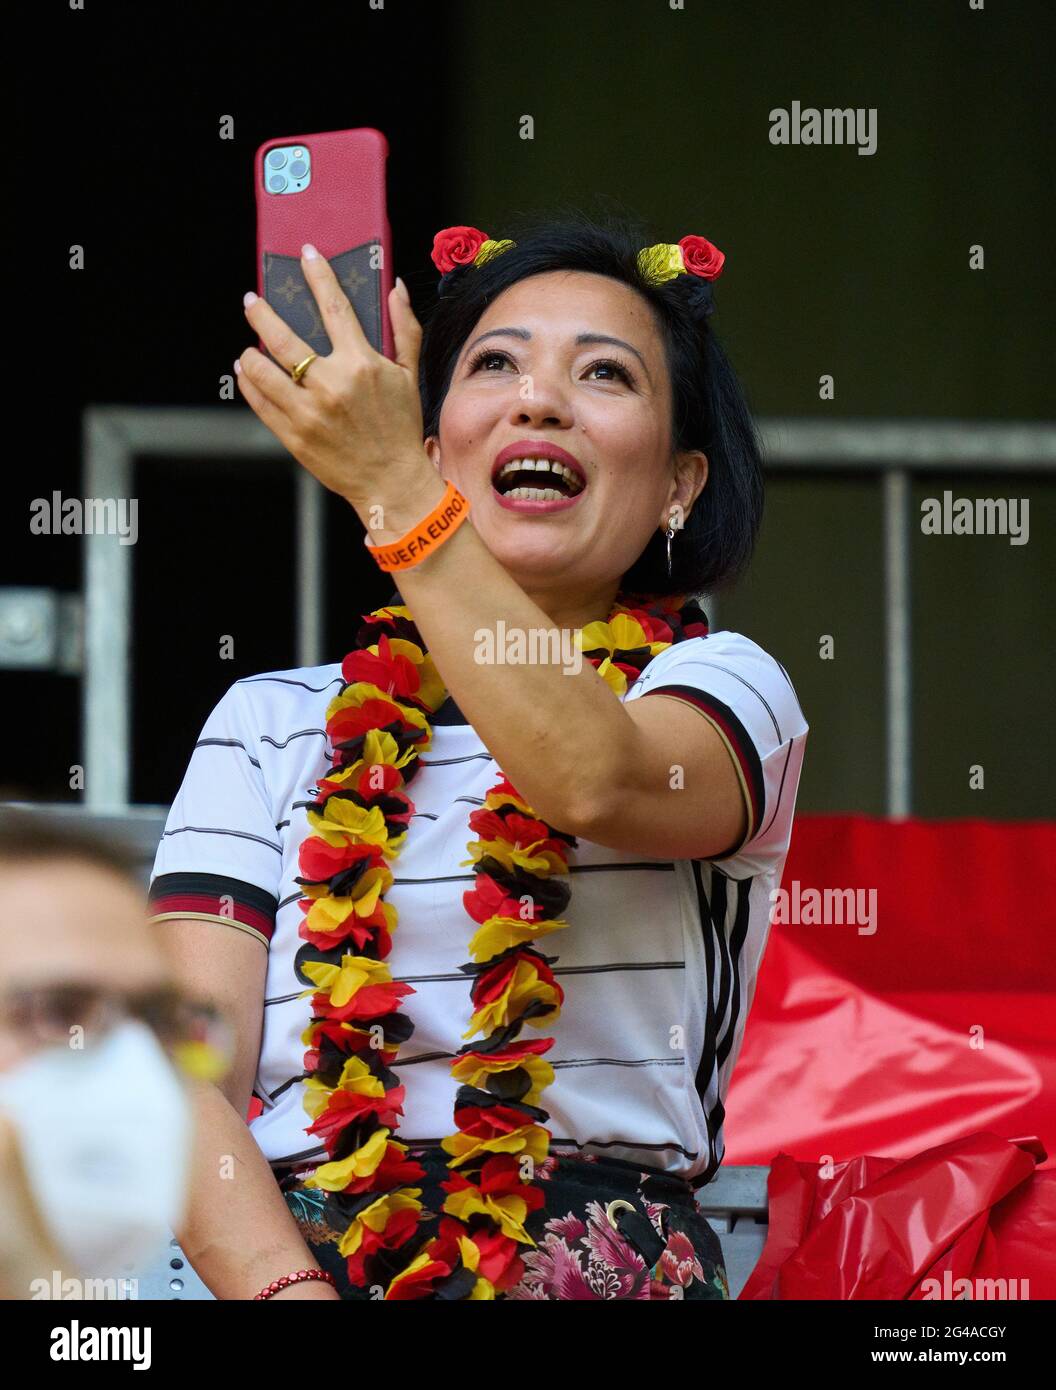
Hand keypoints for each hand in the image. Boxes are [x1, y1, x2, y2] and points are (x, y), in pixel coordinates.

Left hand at [235, 248, 431, 509]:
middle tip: (252, 301)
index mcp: (361, 364)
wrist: (391, 481)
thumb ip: (404, 330)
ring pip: (261, 370)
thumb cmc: (401, 428)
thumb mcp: (408, 376)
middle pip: (283, 337)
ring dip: (249, 353)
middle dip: (261, 313)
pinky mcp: (294, 436)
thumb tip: (396, 288)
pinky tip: (248, 374)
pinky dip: (249, 384)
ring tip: (248, 348)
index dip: (318, 276)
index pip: (335, 307)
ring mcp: (308, 412)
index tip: (305, 255)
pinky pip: (260, 402)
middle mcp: (331, 384)